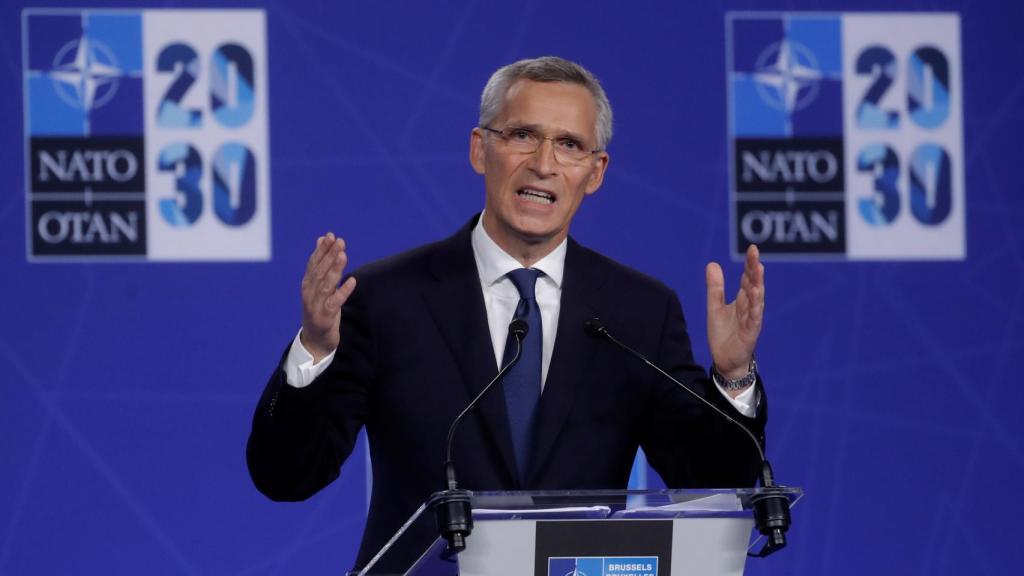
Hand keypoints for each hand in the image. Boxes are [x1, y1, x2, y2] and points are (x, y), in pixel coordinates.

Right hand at [300, 233, 356, 362]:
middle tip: (340, 241)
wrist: (314, 341)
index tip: (330, 236)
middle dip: (329, 255)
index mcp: (307, 284)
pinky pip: (335, 303)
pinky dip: (343, 292)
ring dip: (335, 269)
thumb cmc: (319, 310)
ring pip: (326, 285)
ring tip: (343, 255)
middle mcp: (309, 293)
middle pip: (320, 271)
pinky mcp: (324, 318)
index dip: (322, 250)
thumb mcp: (319, 286)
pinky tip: (352, 281)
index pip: (314, 263)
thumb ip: (321, 264)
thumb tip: (321, 239)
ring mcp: (315, 306)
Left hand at [706, 244, 764, 380]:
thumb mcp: (714, 307)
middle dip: (755, 269)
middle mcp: (749, 307)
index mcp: (742, 300)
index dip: (749, 264)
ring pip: (756, 298)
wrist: (725, 360)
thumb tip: (712, 264)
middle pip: (754, 284)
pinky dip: (755, 306)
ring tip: (757, 269)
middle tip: (755, 252)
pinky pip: (754, 317)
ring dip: (757, 283)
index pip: (747, 278)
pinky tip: (755, 294)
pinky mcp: (750, 332)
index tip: (752, 249)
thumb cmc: (724, 334)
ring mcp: (751, 319)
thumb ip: (715, 287)